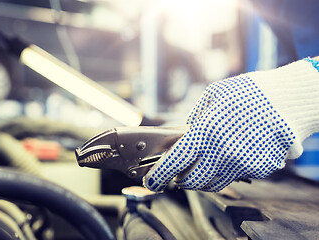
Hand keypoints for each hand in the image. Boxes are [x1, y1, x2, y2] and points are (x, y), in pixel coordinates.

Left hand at [143, 63, 309, 191]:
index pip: (174, 162)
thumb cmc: (250, 93)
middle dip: (180, 179)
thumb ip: (195, 118)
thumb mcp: (213, 96)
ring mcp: (241, 164)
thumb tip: (185, 133)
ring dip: (201, 179)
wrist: (290, 99)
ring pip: (212, 184)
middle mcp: (221, 153)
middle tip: (177, 173)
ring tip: (202, 165)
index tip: (151, 181)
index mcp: (205, 132)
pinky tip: (230, 155)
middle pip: (191, 181)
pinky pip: (235, 177)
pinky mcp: (258, 170)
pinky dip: (226, 171)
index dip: (159, 175)